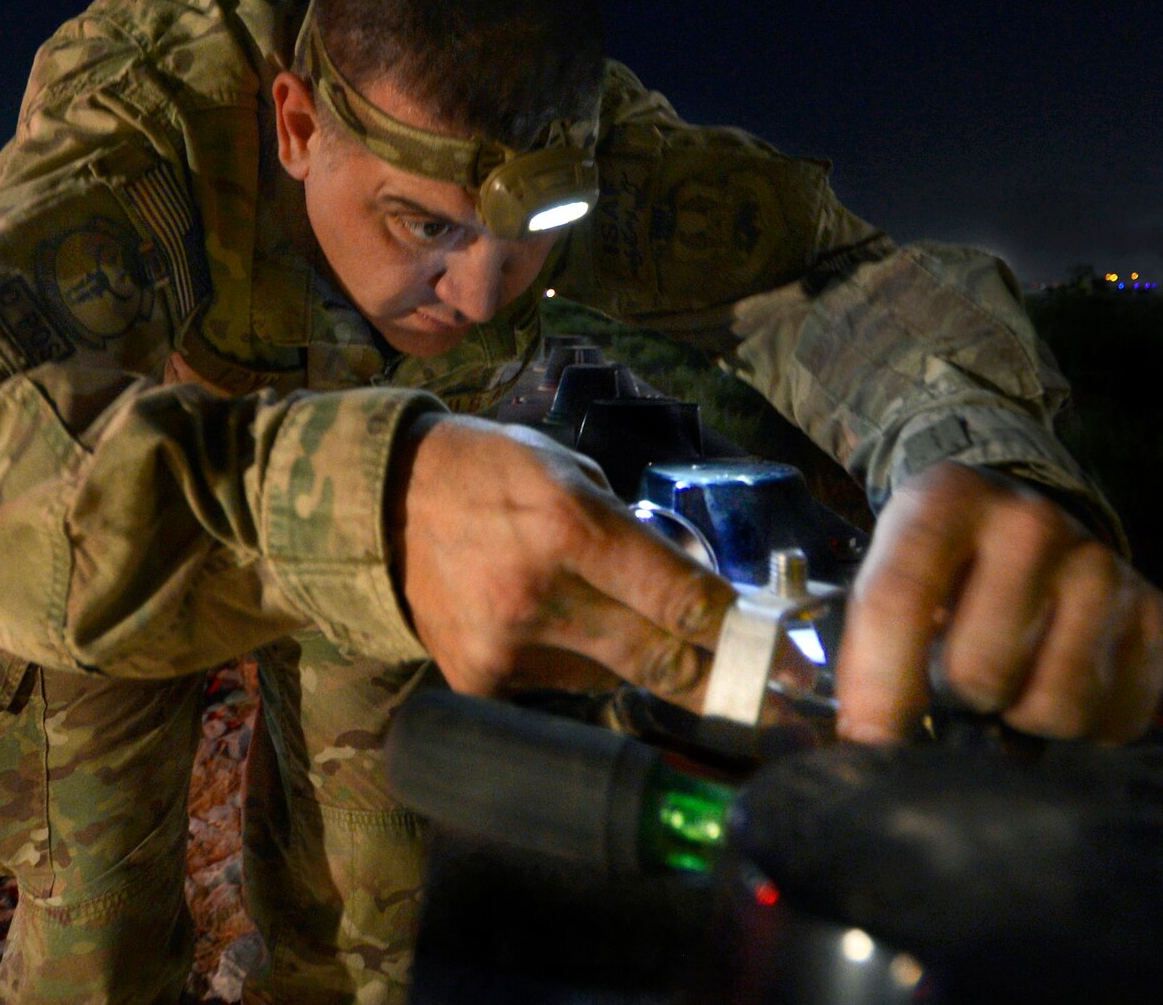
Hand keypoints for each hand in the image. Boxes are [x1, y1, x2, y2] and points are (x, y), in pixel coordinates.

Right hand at [388, 413, 740, 710]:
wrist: (376, 504)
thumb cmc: (481, 471)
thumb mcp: (566, 470)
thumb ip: (628, 530)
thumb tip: (692, 588)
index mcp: (569, 528)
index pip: (684, 601)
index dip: (743, 633)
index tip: (786, 656)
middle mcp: (540, 595)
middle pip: (664, 662)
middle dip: (720, 677)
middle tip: (764, 691)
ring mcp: (507, 646)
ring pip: (613, 678)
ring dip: (633, 658)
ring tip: (605, 615)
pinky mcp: (479, 680)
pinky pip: (559, 688)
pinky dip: (573, 665)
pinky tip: (545, 626)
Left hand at [836, 462, 1162, 743]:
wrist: (1023, 517)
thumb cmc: (941, 560)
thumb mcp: (887, 566)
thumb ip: (867, 638)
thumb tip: (866, 740)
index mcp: (946, 501)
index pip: (899, 601)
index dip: (879, 684)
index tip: (870, 742)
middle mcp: (1030, 525)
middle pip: (981, 671)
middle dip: (954, 698)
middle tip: (950, 680)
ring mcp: (1101, 567)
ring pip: (1055, 706)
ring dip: (1018, 716)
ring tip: (1003, 679)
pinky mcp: (1152, 612)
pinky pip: (1113, 719)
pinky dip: (1078, 726)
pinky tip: (1050, 681)